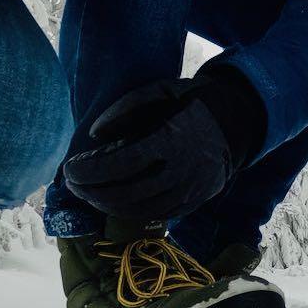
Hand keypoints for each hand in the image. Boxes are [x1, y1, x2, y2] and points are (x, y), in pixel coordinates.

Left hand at [62, 67, 264, 222]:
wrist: (236, 121)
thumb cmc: (191, 102)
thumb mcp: (160, 91)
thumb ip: (126, 109)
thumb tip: (95, 136)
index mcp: (172, 141)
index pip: (123, 165)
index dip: (92, 171)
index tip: (70, 169)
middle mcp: (182, 171)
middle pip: (127, 193)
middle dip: (93, 192)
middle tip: (73, 185)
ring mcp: (190, 191)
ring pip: (140, 210)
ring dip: (107, 206)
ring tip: (89, 195)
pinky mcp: (194, 203)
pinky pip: (156, 216)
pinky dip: (130, 213)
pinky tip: (113, 203)